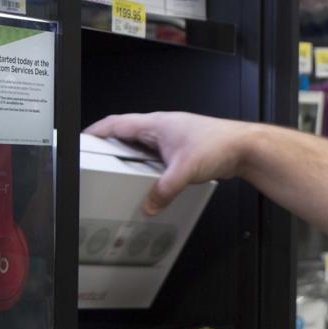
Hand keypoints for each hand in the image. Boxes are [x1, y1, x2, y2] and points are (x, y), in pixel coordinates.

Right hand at [85, 112, 253, 214]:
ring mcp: (173, 139)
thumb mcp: (185, 170)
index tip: (82, 141)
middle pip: (127, 135)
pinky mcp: (183, 150)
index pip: (116, 124)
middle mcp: (163, 128)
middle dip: (110, 147)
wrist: (246, 148)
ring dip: (131, 158)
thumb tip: (150, 205)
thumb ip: (164, 190)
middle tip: (96, 160)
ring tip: (119, 173)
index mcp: (157, 124)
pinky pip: (158, 158)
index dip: (96, 132)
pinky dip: (149, 167)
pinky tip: (149, 180)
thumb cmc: (221, 144)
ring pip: (143, 147)